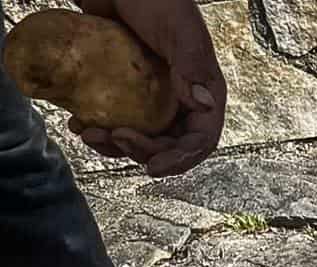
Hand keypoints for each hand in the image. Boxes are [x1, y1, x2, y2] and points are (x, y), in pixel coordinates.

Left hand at [67, 0, 226, 176]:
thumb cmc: (158, 1)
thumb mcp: (179, 32)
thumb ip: (193, 68)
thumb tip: (203, 106)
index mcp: (204, 93)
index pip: (200, 139)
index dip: (180, 159)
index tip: (153, 167)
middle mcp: (181, 101)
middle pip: (168, 145)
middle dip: (141, 151)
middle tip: (113, 137)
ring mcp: (152, 99)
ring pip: (141, 139)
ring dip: (114, 146)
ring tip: (89, 133)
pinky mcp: (124, 93)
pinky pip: (116, 121)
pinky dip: (98, 129)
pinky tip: (80, 123)